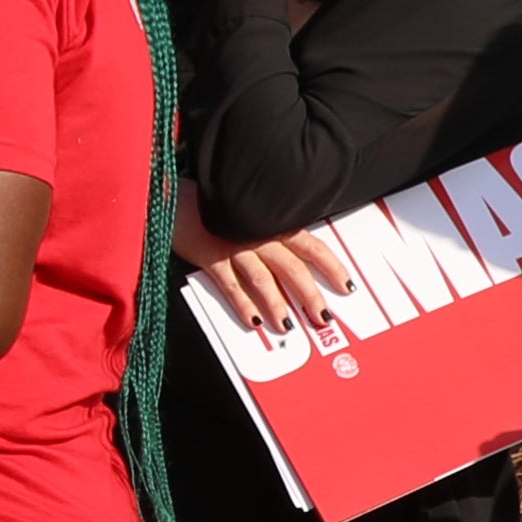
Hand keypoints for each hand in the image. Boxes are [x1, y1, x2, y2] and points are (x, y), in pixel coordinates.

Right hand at [191, 219, 370, 334]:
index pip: (312, 246)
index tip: (346, 286)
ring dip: (277, 305)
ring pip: (263, 279)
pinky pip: (230, 284)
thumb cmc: (216, 203)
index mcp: (273, 221)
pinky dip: (242, 304)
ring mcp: (234, 245)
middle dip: (309, 296)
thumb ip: (272, 231)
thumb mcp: (251, 211)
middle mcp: (259, 233)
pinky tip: (253, 320)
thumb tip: (295, 259)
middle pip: (292, 268)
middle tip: (322, 318)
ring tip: (288, 326)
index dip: (331, 268)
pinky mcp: (210, 255)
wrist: (175, 194)